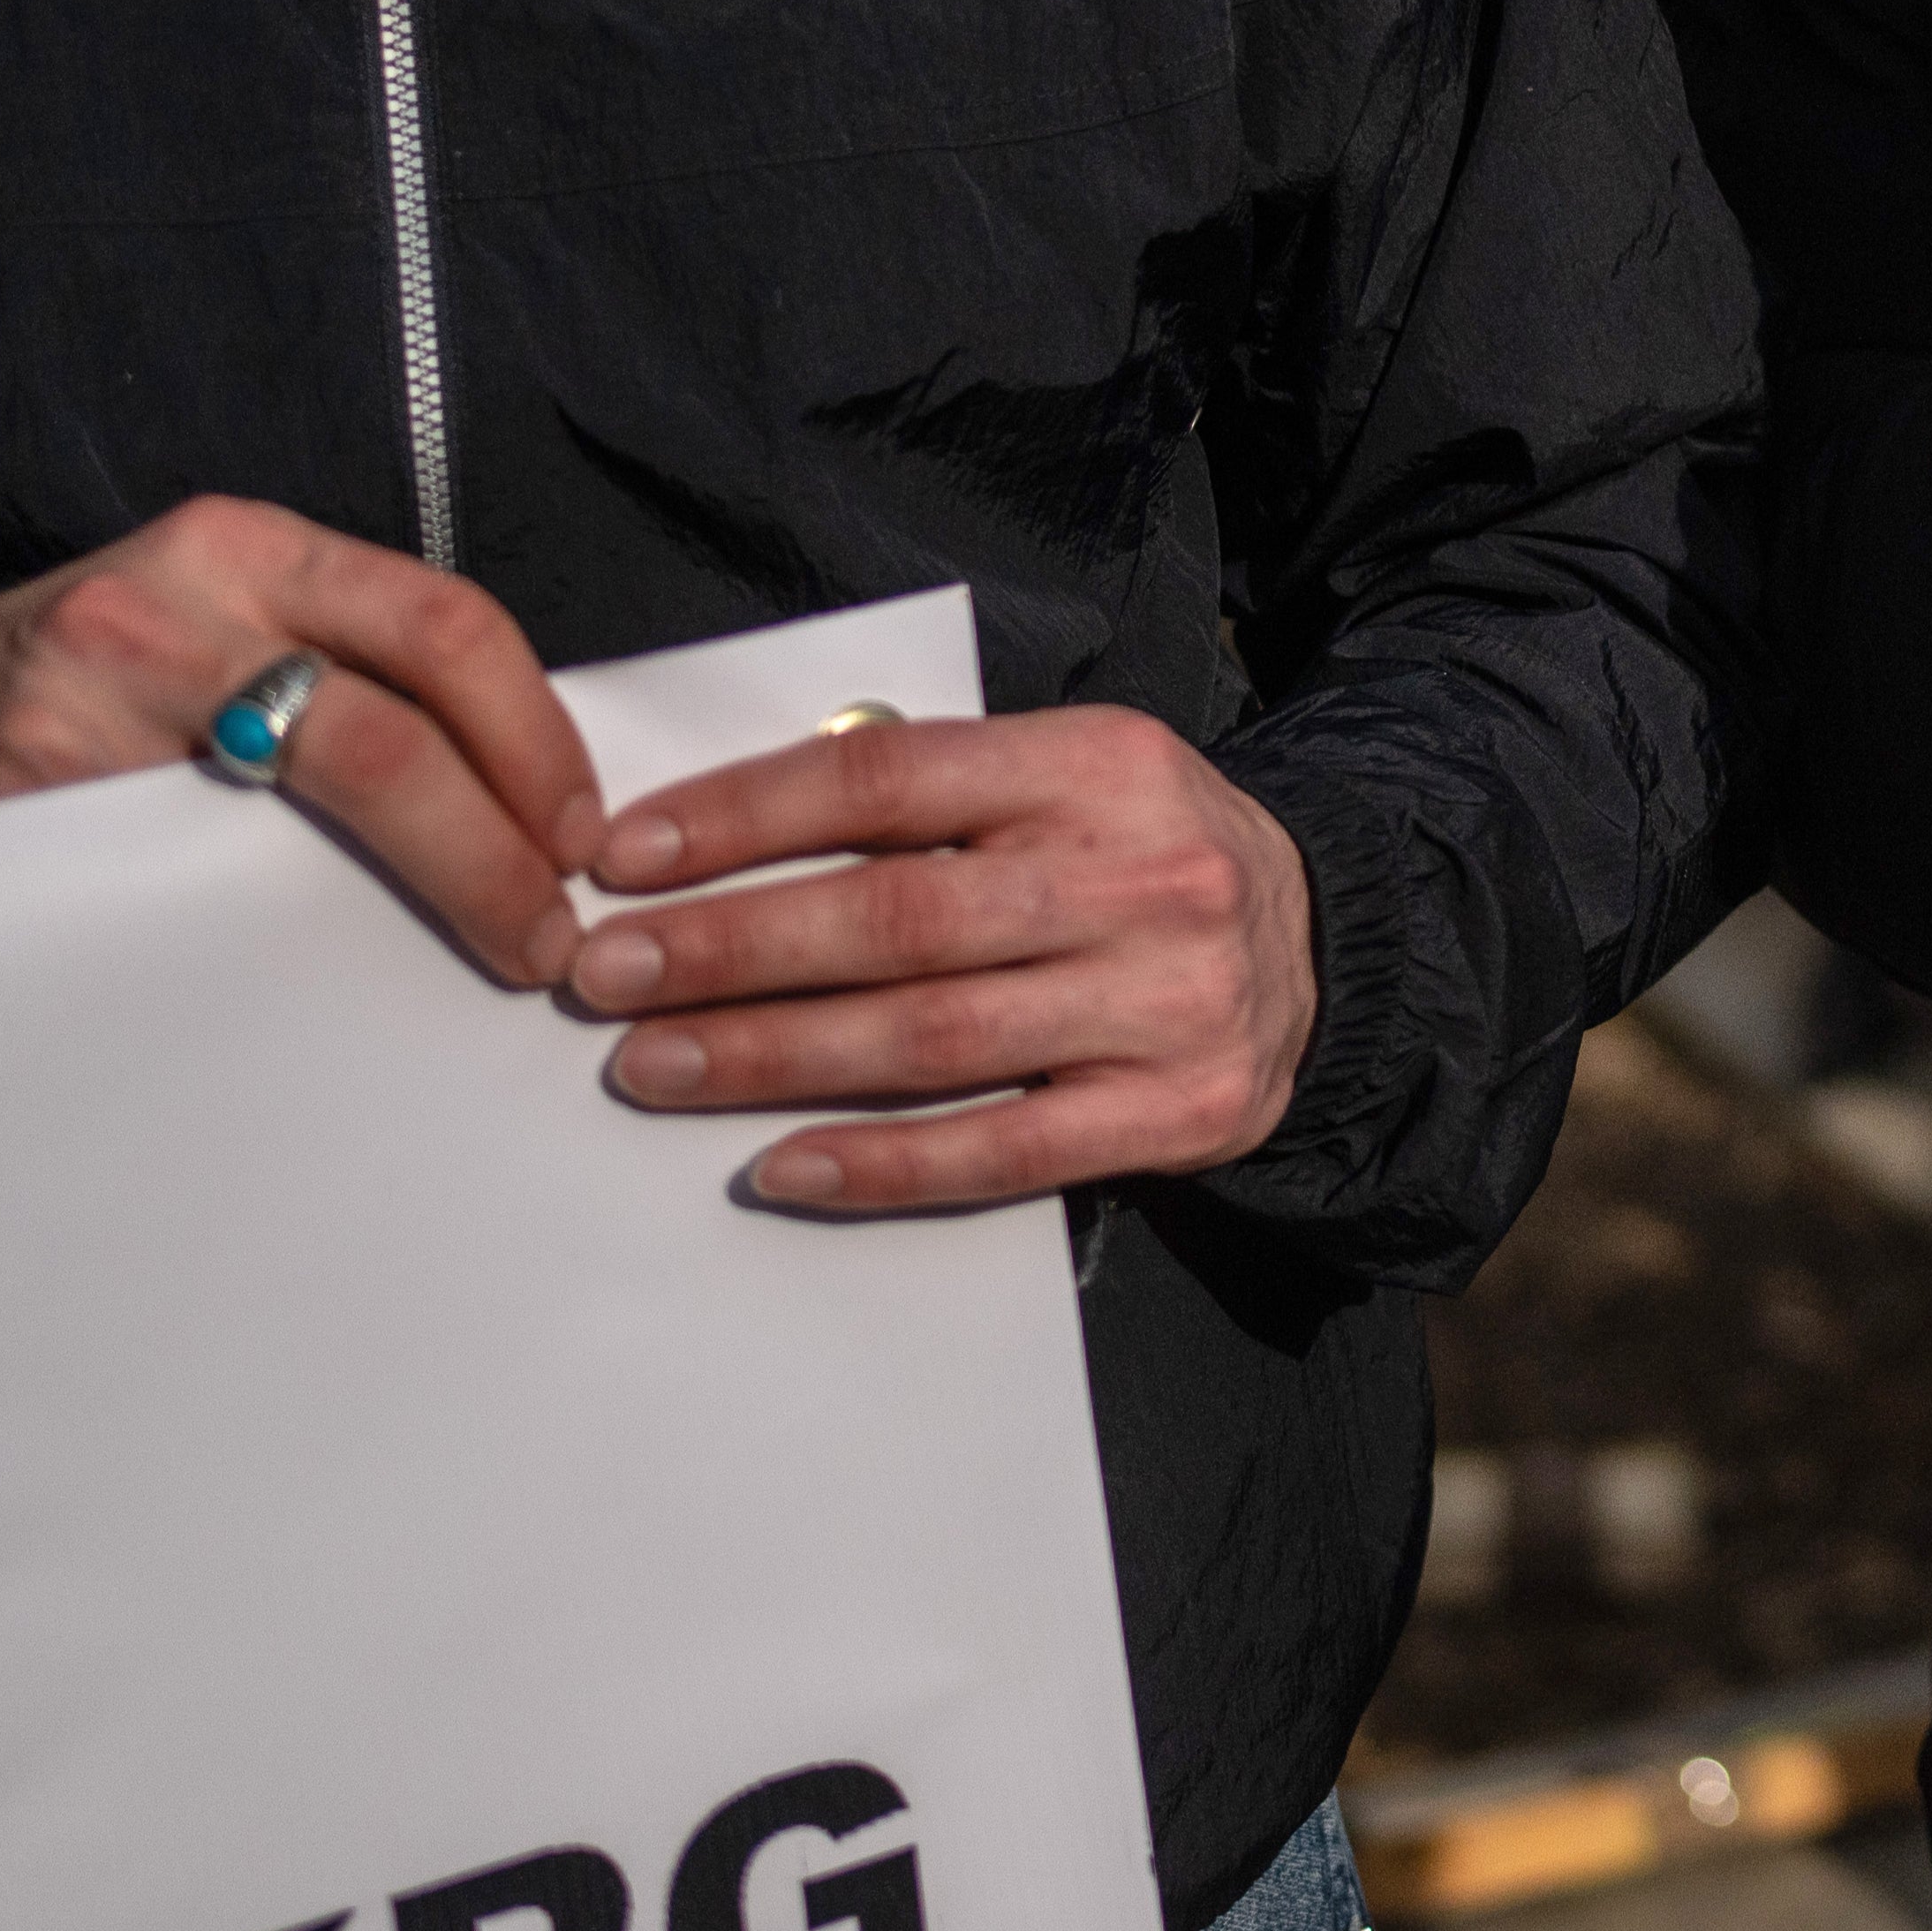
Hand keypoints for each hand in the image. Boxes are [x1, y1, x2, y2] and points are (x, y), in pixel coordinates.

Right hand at [0, 495, 600, 987]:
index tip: (584, 836)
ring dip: (414, 898)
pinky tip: (324, 984)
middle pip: (384, 731)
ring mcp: (87, 704)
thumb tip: (531, 785)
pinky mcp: (24, 802)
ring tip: (475, 957)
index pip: (443, 625)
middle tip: (545, 930)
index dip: (535, 741)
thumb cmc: (117, 684)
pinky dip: (274, 948)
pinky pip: (181, 893)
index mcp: (250, 550)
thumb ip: (348, 668)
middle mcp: (171, 606)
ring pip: (293, 821)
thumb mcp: (232, 628)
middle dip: (493, 847)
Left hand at [566, 709, 1317, 1211]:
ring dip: (771, 1057)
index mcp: (1097, 763)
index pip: (890, 779)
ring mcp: (1165, 999)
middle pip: (897, 919)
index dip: (746, 815)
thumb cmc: (1140, 854)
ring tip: (652, 1066)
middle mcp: (1140, 875)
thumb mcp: (1064, 774)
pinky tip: (781, 1167)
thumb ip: (931, 795)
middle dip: (730, 950)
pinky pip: (1004, 1149)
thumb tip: (722, 835)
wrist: (1325, 948)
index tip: (626, 856)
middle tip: (607, 976)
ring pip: (933, 1037)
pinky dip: (882, 1165)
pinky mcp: (1178, 1111)